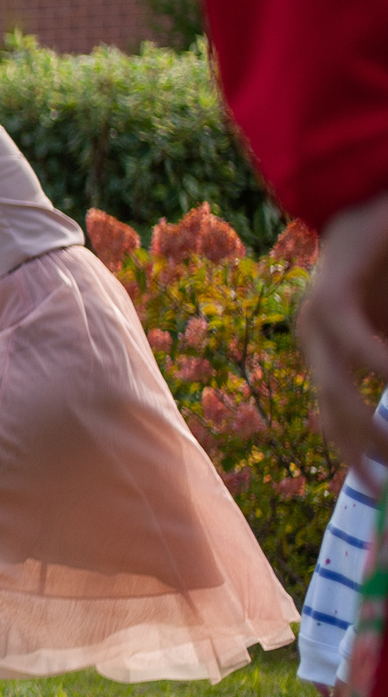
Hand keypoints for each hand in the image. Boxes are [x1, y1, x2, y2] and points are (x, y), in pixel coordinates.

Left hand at [301, 190, 387, 464]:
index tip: (380, 496)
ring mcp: (318, 314)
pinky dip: (379, 361)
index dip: (356, 460)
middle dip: (364, 455)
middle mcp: (315, 339)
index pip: (337, 421)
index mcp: (330, 353)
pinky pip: (353, 337)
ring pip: (337, 385)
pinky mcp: (333, 287)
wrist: (381, 200)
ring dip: (372, 422)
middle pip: (332, 414)